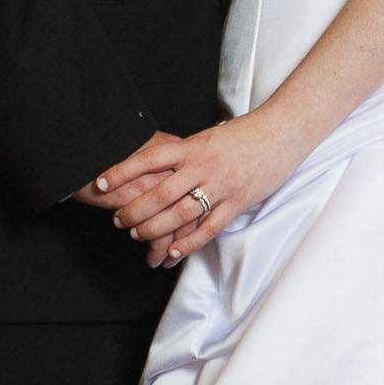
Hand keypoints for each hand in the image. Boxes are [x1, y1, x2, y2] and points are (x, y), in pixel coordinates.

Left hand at [92, 109, 306, 265]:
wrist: (282, 132)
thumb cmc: (244, 134)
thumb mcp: (208, 137)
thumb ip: (185, 153)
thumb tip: (155, 164)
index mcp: (193, 146)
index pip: (149, 158)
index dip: (122, 171)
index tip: (100, 181)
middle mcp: (203, 166)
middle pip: (160, 193)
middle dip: (134, 210)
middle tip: (118, 219)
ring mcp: (221, 186)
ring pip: (180, 214)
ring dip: (155, 228)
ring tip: (138, 235)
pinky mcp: (238, 202)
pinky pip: (209, 227)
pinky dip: (189, 242)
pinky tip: (173, 251)